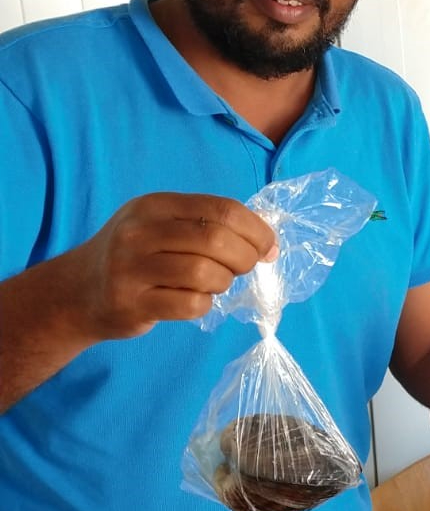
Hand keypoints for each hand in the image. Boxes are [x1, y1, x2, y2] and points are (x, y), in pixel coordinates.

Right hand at [68, 193, 277, 341]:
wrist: (78, 292)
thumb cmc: (137, 256)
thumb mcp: (163, 225)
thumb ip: (210, 226)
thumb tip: (269, 244)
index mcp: (154, 206)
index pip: (223, 210)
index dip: (256, 230)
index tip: (267, 247)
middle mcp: (138, 232)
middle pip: (217, 241)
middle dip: (245, 258)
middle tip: (244, 268)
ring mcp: (130, 269)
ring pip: (206, 273)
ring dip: (224, 282)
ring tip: (215, 283)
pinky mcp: (131, 304)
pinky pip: (190, 304)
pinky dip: (204, 304)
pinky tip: (194, 300)